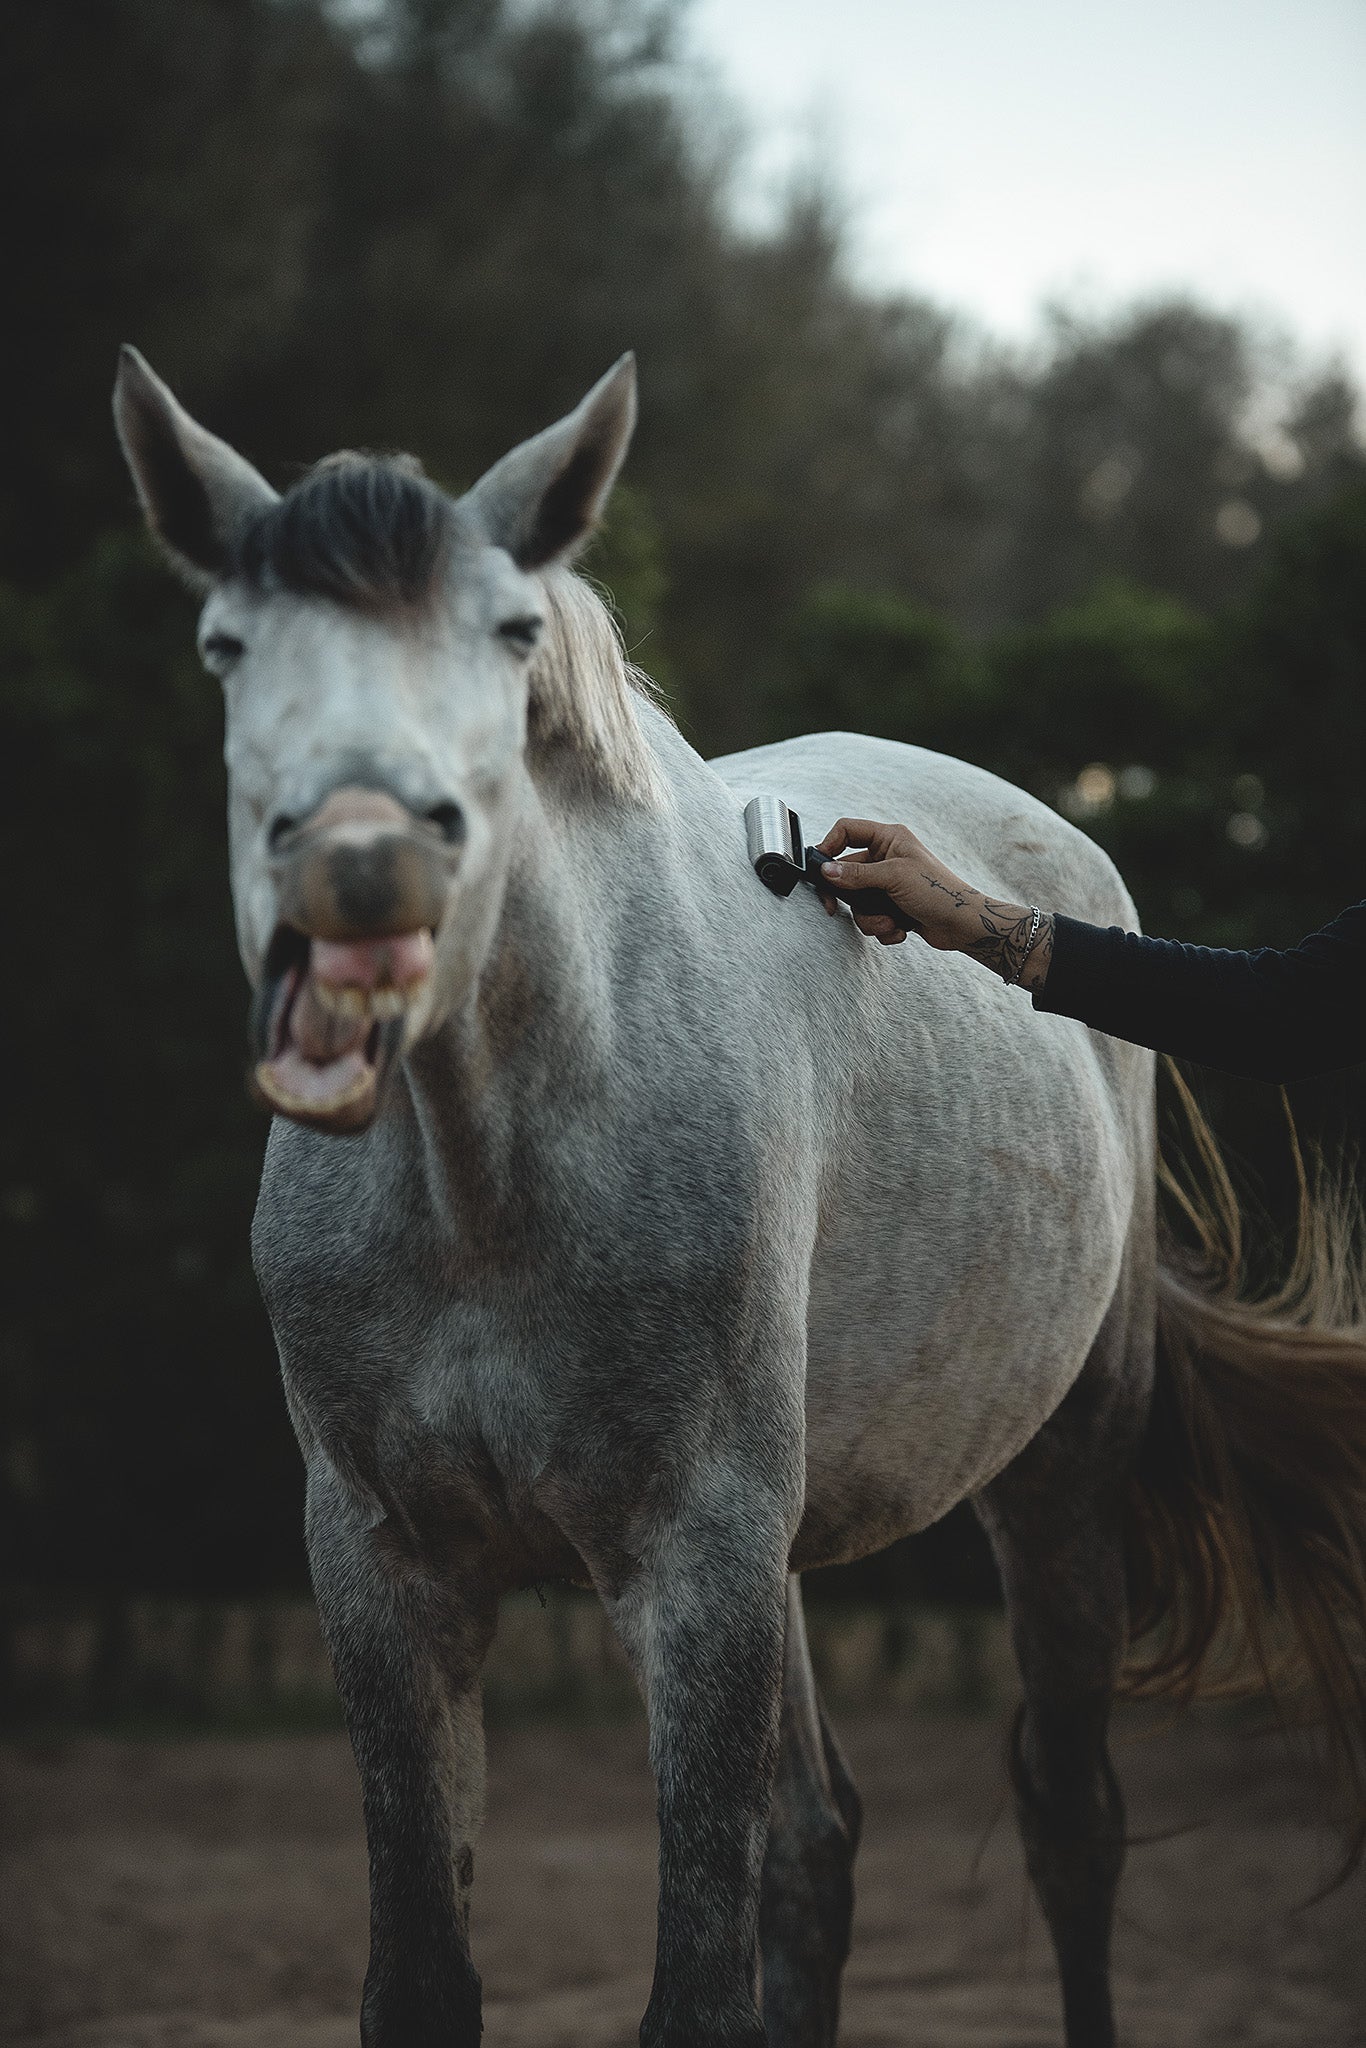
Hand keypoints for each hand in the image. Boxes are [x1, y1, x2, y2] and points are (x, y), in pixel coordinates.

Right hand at [815, 816, 1055, 989]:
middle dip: (852, 898)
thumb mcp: (894, 877)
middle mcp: (887, 858)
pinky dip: (883, 927)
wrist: (964, 925)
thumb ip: (857, 874)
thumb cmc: (938, 892)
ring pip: (858, 902)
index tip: (819, 869)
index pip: (847, 830)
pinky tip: (902, 929)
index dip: (829, 846)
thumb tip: (826, 871)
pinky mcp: (892, 906)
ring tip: (891, 922)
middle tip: (833, 909)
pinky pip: (871, 917)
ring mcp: (889, 884)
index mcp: (889, 839)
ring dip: (871, 918)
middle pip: (847, 874)